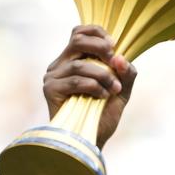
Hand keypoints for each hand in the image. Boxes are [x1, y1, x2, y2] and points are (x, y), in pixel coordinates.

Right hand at [42, 25, 137, 147]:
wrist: (91, 142)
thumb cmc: (102, 116)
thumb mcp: (120, 90)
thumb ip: (125, 72)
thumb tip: (120, 57)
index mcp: (73, 59)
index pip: (79, 32)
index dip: (98, 32)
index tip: (114, 46)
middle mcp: (60, 64)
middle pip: (77, 40)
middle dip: (101, 48)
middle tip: (115, 63)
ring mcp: (53, 76)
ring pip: (80, 64)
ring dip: (103, 76)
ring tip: (113, 90)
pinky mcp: (50, 90)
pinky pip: (75, 80)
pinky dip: (94, 86)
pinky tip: (102, 97)